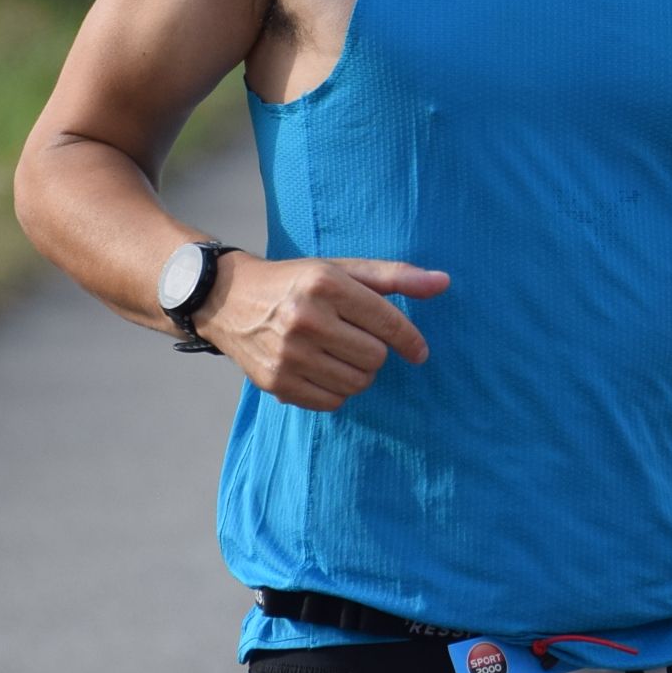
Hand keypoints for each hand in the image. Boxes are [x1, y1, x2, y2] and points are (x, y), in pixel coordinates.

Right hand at [197, 255, 448, 411]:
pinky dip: (336, 391)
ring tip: (339, 354)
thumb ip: (394, 277)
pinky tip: (322, 370)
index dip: (411, 341)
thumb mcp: (341, 269)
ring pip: (356, 383)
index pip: (387, 323)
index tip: (419, 351)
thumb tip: (443, 283)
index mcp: (325, 284)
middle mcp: (306, 319)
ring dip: (358, 373)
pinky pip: (332, 402)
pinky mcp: (276, 382)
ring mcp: (288, 354)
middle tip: (357, 340)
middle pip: (375, 358)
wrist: (228, 300)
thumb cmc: (296, 283)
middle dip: (375, 352)